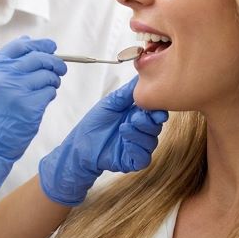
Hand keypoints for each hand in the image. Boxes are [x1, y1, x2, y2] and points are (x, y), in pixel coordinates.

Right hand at [0, 37, 66, 213]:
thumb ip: (10, 63)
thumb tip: (30, 41)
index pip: (20, 46)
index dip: (38, 44)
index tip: (51, 47)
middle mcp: (6, 77)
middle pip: (38, 58)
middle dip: (55, 61)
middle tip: (60, 68)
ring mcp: (19, 91)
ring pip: (48, 75)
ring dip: (54, 80)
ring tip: (50, 86)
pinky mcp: (31, 106)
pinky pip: (50, 91)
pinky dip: (51, 94)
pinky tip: (43, 100)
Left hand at [38, 77, 168, 205]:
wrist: (80, 145)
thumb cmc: (94, 123)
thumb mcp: (111, 103)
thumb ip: (128, 92)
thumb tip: (142, 77)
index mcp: (137, 115)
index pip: (156, 113)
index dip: (158, 110)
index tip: (155, 108)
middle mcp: (140, 131)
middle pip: (156, 127)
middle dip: (148, 121)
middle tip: (135, 117)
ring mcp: (137, 146)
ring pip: (151, 142)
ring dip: (139, 134)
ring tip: (123, 128)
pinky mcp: (132, 160)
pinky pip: (143, 157)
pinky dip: (136, 149)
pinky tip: (126, 143)